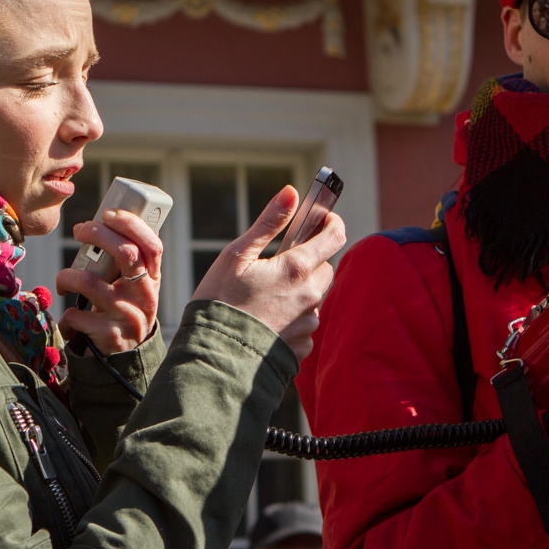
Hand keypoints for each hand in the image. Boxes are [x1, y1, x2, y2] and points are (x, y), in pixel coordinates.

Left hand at [55, 208, 161, 354]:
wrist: (127, 355)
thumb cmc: (123, 307)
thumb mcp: (133, 284)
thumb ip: (126, 261)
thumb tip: (102, 223)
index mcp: (152, 278)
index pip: (151, 244)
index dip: (130, 224)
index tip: (108, 213)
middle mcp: (145, 295)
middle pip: (126, 254)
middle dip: (98, 234)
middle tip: (80, 230)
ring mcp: (128, 315)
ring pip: (89, 282)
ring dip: (67, 276)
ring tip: (64, 281)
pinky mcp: (110, 335)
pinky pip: (77, 315)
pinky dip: (67, 316)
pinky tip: (71, 321)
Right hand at [193, 185, 345, 361]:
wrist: (214, 356)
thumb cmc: (219, 301)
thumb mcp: (236, 255)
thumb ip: (269, 223)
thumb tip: (292, 192)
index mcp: (296, 269)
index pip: (334, 236)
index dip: (332, 223)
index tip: (324, 218)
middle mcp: (310, 296)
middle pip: (324, 268)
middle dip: (309, 261)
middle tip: (279, 264)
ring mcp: (308, 323)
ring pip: (313, 297)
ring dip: (298, 292)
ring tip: (265, 298)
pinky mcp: (303, 346)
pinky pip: (305, 324)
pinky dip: (292, 318)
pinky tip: (267, 320)